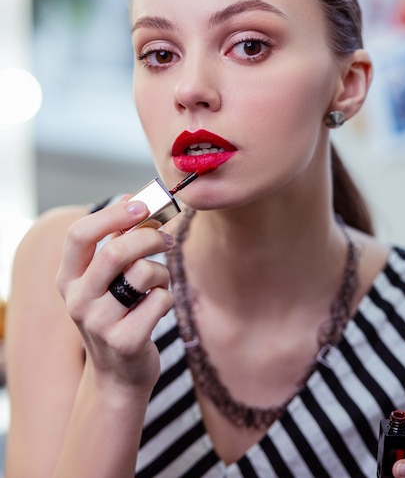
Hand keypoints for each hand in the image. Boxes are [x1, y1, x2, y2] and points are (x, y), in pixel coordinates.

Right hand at [56, 198, 174, 393]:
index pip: (79, 234)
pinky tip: (157, 309)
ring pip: (143, 273)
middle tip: (166, 238)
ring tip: (159, 283)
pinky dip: (167, 298)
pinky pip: (161, 300)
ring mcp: (99, 324)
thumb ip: (119, 241)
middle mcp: (77, 300)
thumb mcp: (109, 278)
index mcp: (68, 278)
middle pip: (115, 252)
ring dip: (162, 272)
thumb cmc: (119, 312)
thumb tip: (138, 199)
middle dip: (149, 237)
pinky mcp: (126, 341)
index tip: (140, 204)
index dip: (112, 214)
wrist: (119, 374)